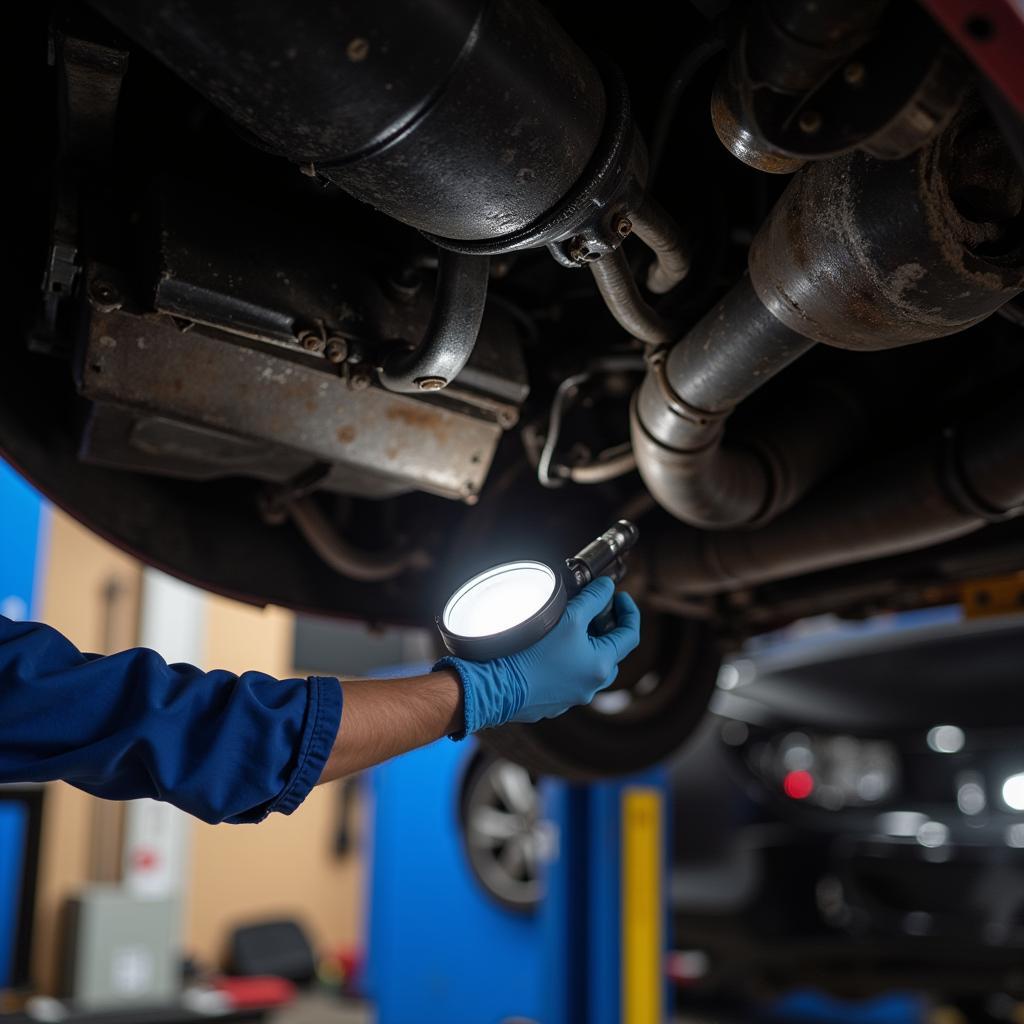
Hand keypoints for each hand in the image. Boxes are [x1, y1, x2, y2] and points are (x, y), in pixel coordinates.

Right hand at [438, 576, 641, 734]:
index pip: (630, 635)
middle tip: (594, 612)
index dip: (629, 611)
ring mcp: (572, 697)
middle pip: (611, 653)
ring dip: (586, 648)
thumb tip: (606, 587)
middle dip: (607, 630)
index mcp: (601, 666)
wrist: (495, 686)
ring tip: (570, 630)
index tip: (619, 597)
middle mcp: (591, 686)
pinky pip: (568, 679)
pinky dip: (567, 663)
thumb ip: (593, 599)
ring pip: (589, 668)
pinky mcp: (553, 702)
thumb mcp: (568, 617)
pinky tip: (550, 650)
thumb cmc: (531, 653)